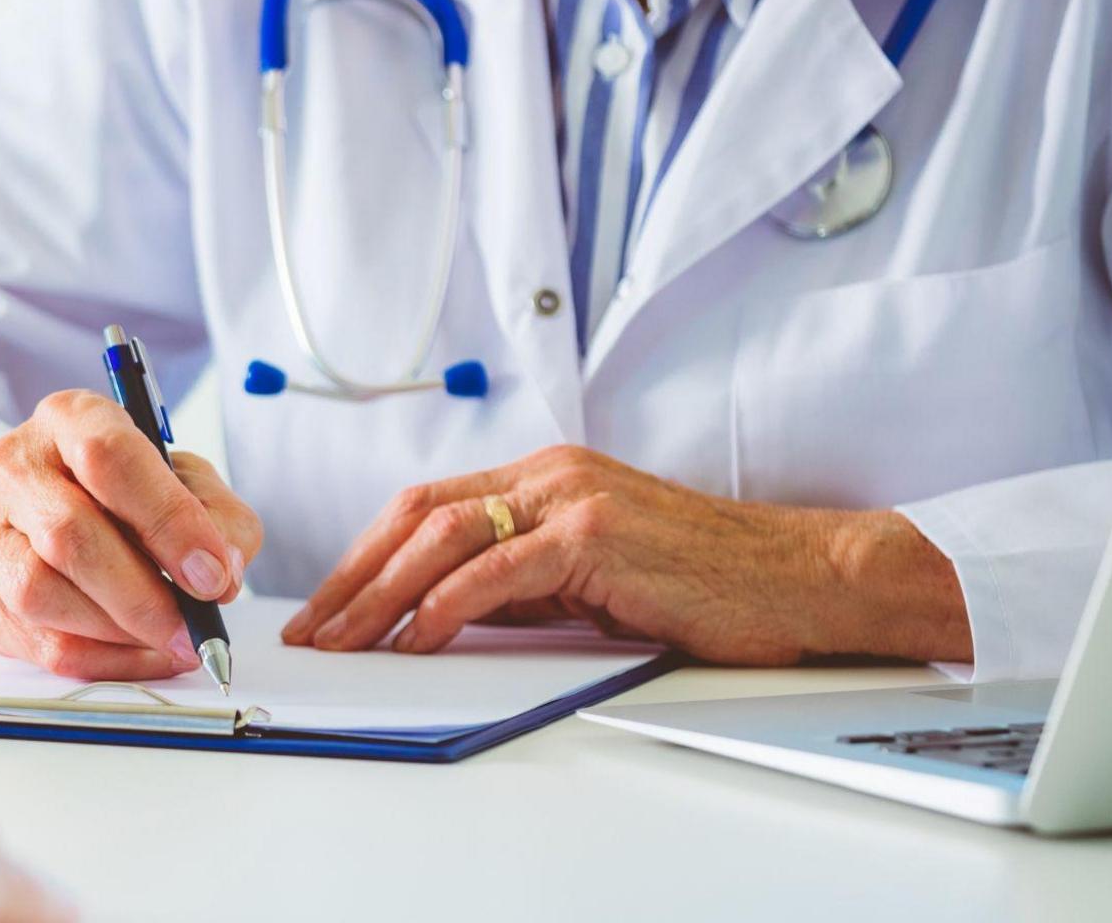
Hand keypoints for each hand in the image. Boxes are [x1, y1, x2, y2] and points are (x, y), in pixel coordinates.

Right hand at [0, 389, 262, 679]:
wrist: (41, 511)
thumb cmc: (122, 492)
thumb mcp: (183, 481)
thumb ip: (218, 518)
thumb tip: (220, 572)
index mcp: (69, 419)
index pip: (109, 458)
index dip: (167, 520)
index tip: (210, 573)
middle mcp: (13, 465)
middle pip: (68, 535)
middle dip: (143, 594)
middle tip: (194, 626)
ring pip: (40, 593)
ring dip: (117, 631)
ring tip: (169, 640)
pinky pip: (35, 640)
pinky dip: (100, 660)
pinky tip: (140, 654)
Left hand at [282, 445, 970, 665]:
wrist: (798, 577)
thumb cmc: (706, 584)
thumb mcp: (592, 579)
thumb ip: (521, 585)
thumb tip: (442, 614)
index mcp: (545, 475)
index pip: (427, 505)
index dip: (366, 554)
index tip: (328, 605)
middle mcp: (550, 472)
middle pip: (418, 512)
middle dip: (352, 574)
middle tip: (312, 628)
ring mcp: (572, 496)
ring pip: (443, 534)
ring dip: (380, 592)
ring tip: (346, 640)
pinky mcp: (596, 533)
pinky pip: (498, 568)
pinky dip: (445, 604)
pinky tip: (418, 636)